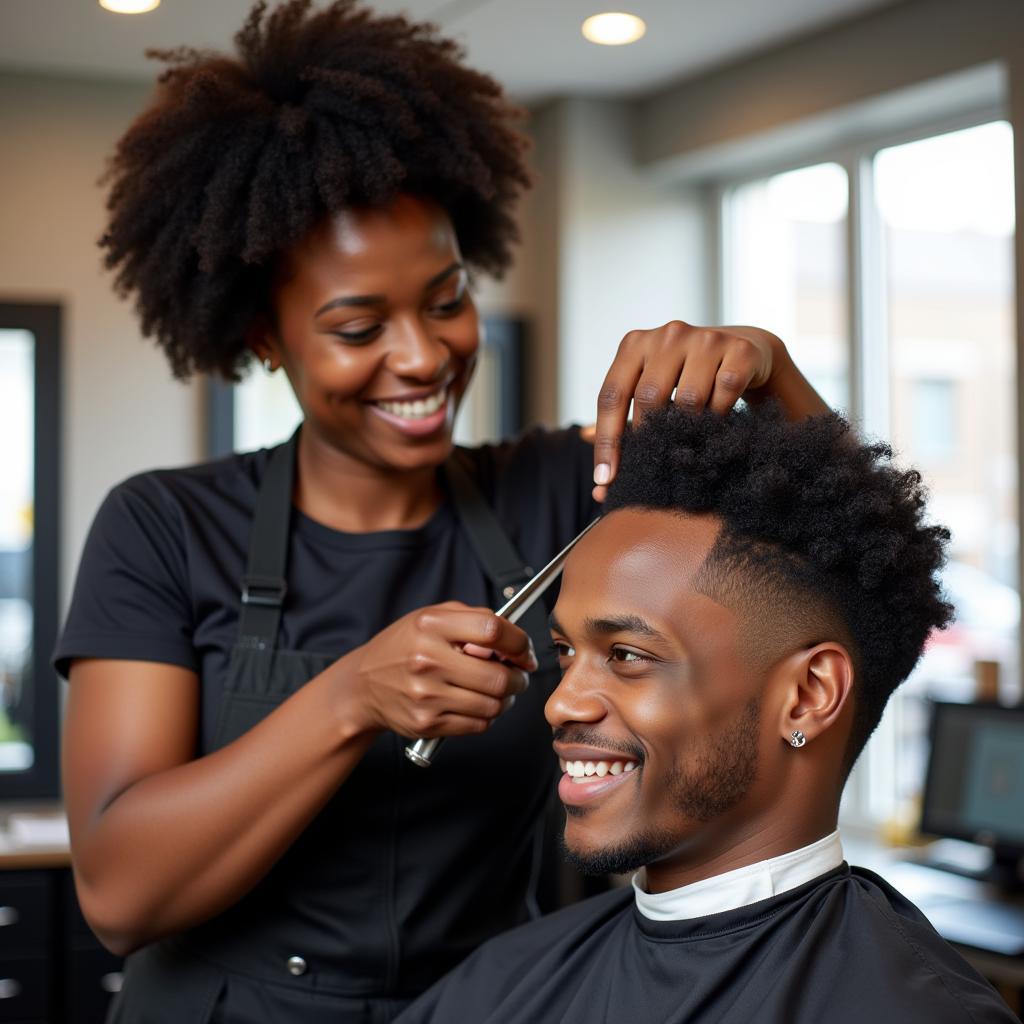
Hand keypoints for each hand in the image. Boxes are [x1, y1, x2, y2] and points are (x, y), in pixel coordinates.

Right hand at [340, 602, 537, 738]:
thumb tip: (514, 640)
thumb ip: (473, 619)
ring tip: (498, 690)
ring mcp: (426, 694)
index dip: (519, 643)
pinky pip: (478, 724)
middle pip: (498, 675)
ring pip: (493, 704)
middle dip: (518, 678)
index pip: (492, 630)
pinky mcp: (427, 723)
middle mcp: (427, 659)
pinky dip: (487, 716)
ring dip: (505, 699)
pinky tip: (478, 704)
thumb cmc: (404, 647)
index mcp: (431, 625)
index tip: (524, 652)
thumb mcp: (431, 617)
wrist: (363, 686)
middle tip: (517, 675)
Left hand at [589, 322, 792, 501]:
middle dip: (648, 438)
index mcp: (636, 344)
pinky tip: (718, 424)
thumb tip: (585, 437)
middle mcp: (668, 335)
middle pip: (648, 396)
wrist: (744, 352)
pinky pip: (725, 392)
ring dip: (690, 429)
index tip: (605, 479)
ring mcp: (706, 338)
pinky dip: (720, 416)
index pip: (611, 395)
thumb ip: (619, 411)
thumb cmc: (687, 375)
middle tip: (655, 465)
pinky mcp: (740, 350)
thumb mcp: (650, 386)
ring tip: (691, 442)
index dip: (607, 441)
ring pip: (689, 399)